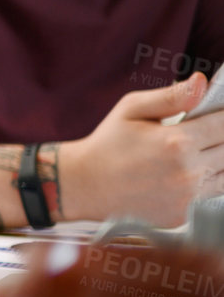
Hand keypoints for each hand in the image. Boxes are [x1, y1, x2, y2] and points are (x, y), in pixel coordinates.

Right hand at [62, 76, 223, 225]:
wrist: (86, 185)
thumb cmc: (108, 143)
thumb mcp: (132, 109)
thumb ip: (171, 96)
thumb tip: (202, 82)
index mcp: (177, 141)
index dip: (223, 118)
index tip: (217, 116)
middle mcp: (187, 171)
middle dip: (219, 139)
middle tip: (199, 135)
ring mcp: (188, 196)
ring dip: (216, 162)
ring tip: (191, 155)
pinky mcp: (185, 213)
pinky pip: (211, 194)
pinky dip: (205, 183)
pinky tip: (182, 175)